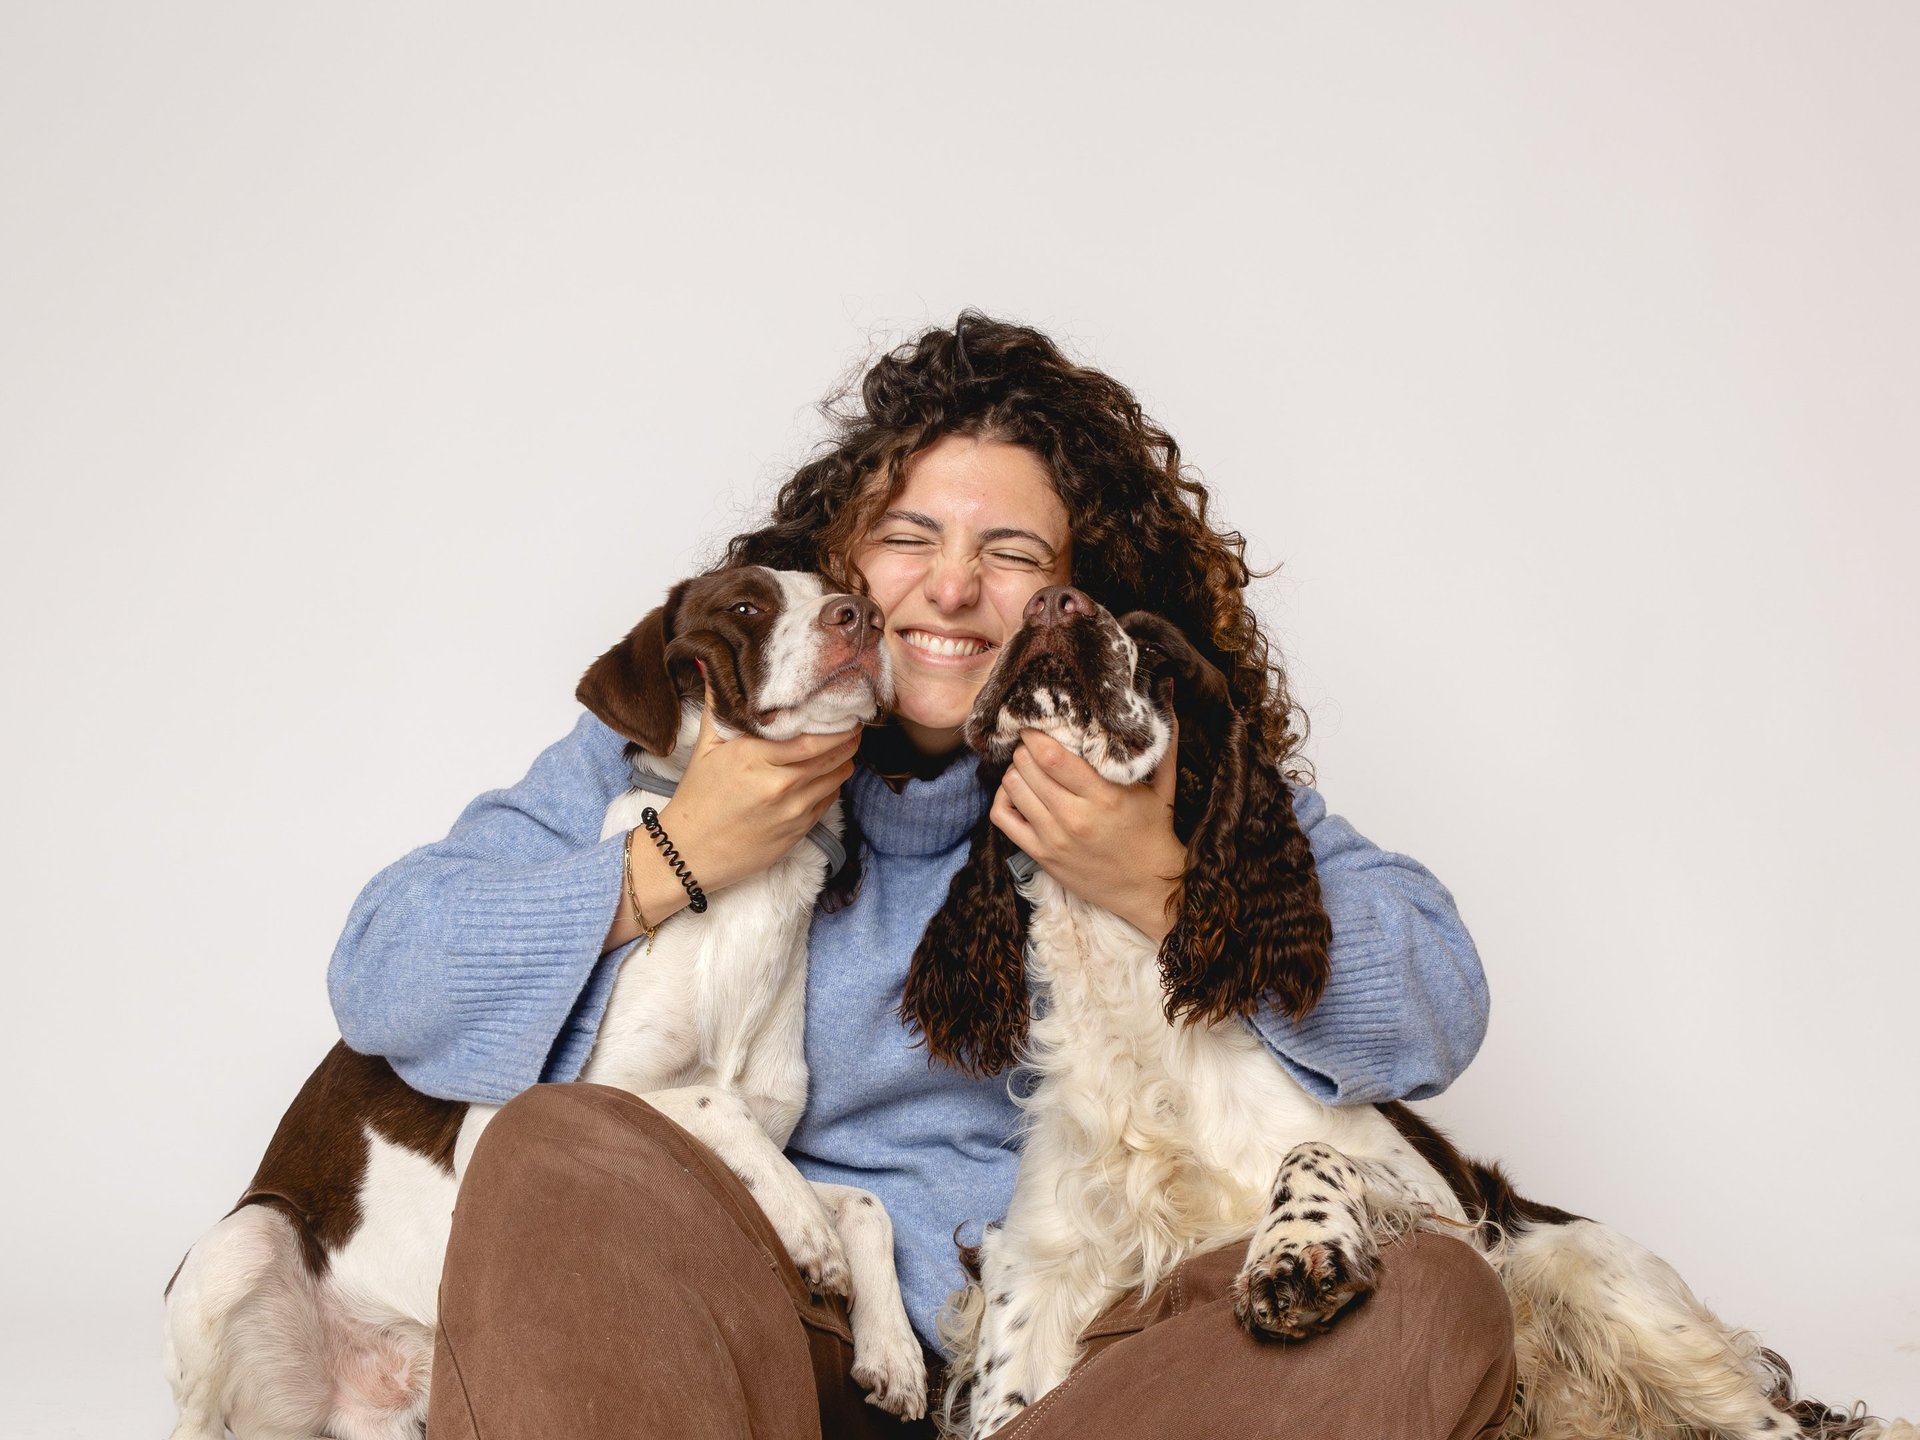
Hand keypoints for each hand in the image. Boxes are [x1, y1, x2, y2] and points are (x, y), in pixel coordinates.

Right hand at [657, 687, 860, 894]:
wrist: (690, 852)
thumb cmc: (698, 797)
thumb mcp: (705, 747)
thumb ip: (717, 703)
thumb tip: (713, 661)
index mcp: (755, 759)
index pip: (813, 738)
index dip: (836, 722)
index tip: (842, 706)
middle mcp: (779, 785)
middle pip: (833, 755)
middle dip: (849, 736)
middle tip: (853, 719)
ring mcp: (793, 811)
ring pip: (838, 776)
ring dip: (845, 758)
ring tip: (844, 743)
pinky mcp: (799, 831)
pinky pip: (830, 799)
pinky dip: (834, 782)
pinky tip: (827, 771)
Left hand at [988, 724, 1185, 940]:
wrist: (1149, 888)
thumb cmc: (1155, 832)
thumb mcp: (1163, 786)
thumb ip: (1164, 742)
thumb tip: (1166, 693)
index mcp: (1103, 797)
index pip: (1051, 756)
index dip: (1036, 734)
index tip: (1038, 724)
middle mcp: (1074, 818)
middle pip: (1026, 768)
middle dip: (1025, 749)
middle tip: (1034, 744)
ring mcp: (1054, 839)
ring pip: (1012, 788)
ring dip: (1015, 771)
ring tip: (1028, 766)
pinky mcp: (1041, 856)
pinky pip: (1003, 819)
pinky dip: (1003, 800)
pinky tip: (1019, 794)